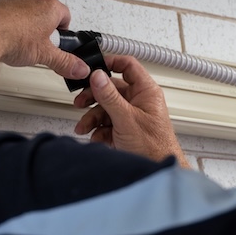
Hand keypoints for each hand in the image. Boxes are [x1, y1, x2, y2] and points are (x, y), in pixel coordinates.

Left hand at [0, 0, 89, 79]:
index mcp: (50, 7)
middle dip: (45, 32)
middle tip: (42, 48)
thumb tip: (78, 68)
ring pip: (27, 14)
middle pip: (46, 15)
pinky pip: (9, 15)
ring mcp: (15, 1)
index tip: (59, 44)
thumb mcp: (45, 55)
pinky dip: (10, 26)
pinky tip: (7, 41)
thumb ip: (65, 62)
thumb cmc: (14, 35)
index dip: (64, 33)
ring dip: (27, 29)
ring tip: (22, 47)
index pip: (66, 16)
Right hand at [73, 55, 188, 167]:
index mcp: (146, 92)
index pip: (128, 66)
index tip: (93, 67)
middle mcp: (139, 101)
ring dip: (92, 118)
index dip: (111, 63)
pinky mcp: (124, 130)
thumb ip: (110, 96)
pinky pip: (106, 124)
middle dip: (93, 97)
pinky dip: (98, 131)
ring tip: (84, 126)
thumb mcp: (126, 119)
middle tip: (80, 102)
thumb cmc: (154, 147)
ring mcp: (131, 116)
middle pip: (111, 89)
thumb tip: (97, 76)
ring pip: (106, 108)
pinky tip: (96, 138)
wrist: (154, 172)